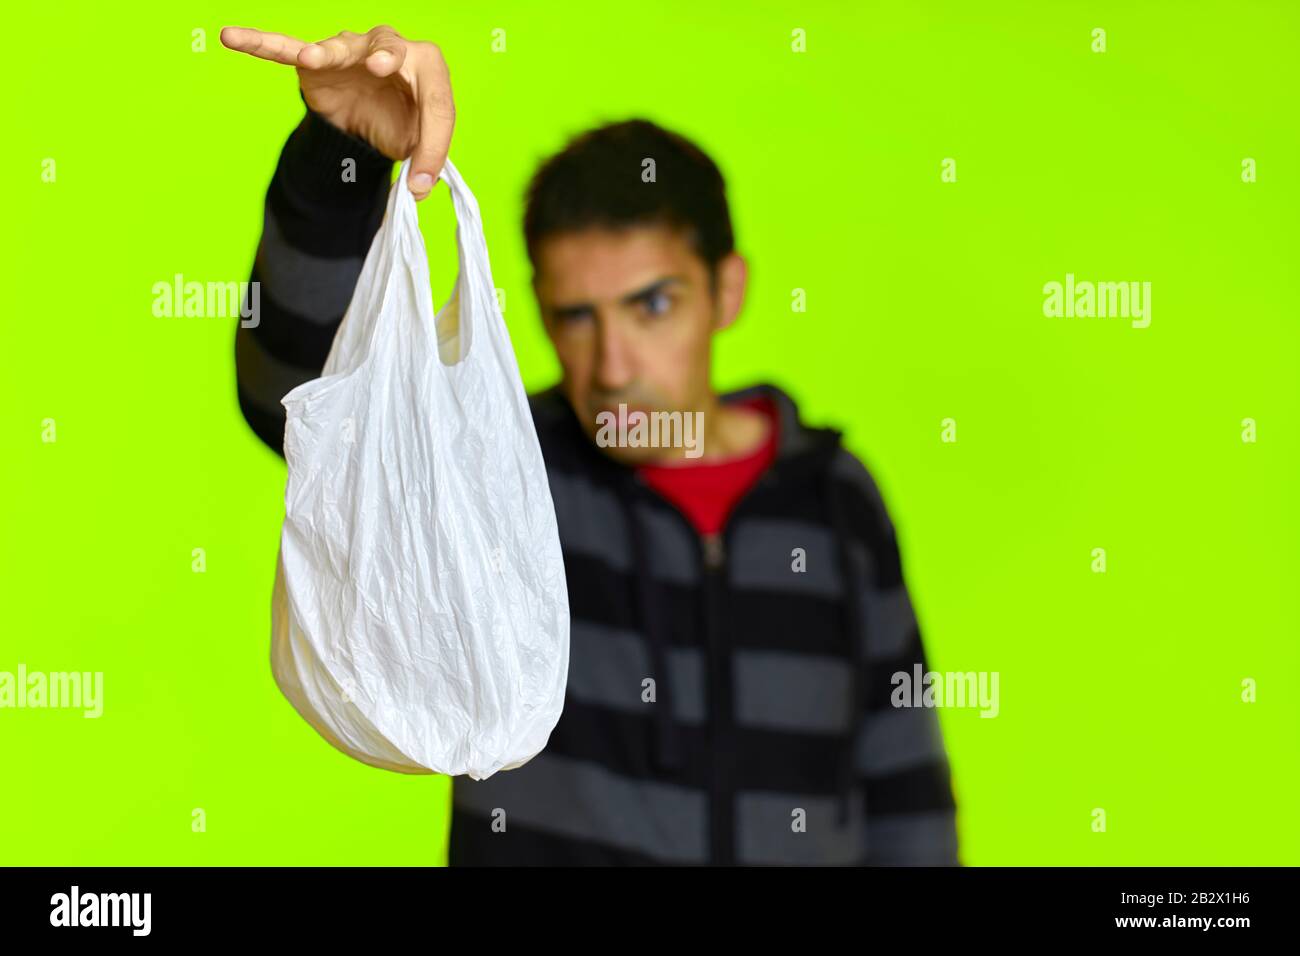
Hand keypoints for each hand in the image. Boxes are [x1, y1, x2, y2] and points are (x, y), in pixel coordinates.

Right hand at [221, 24, 454, 200]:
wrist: (366, 121)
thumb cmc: (399, 123)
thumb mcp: (418, 145)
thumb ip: (426, 161)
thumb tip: (418, 190)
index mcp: (427, 69)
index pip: (436, 102)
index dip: (431, 142)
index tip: (419, 181)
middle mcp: (389, 48)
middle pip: (391, 48)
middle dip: (386, 54)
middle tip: (380, 66)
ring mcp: (349, 50)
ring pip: (340, 46)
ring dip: (327, 52)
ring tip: (312, 59)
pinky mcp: (313, 62)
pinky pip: (285, 49)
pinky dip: (261, 44)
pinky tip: (232, 37)